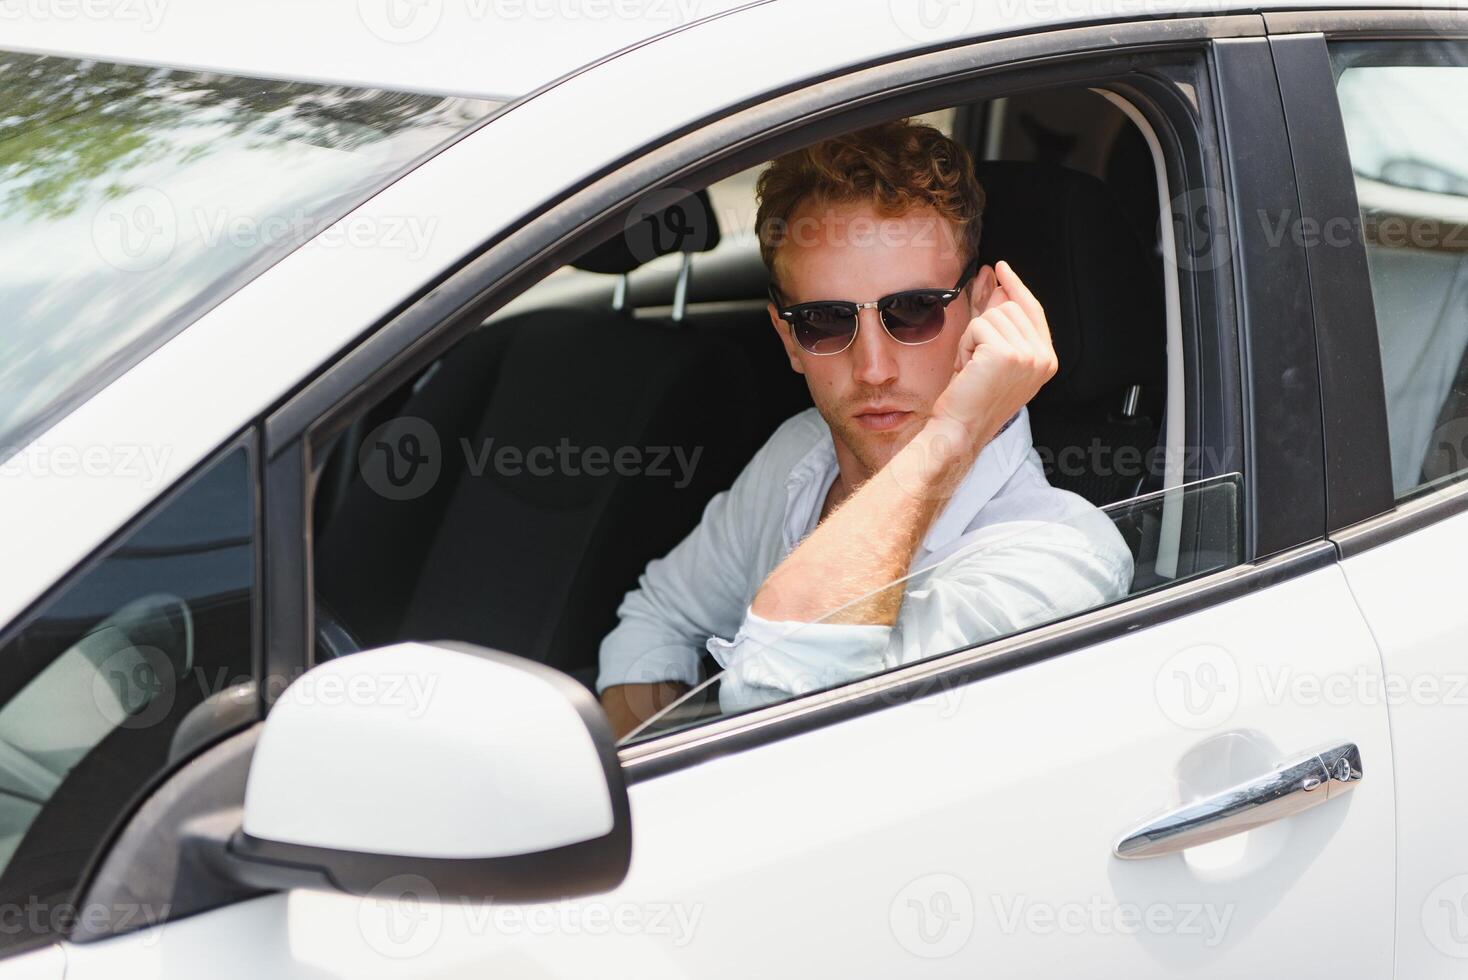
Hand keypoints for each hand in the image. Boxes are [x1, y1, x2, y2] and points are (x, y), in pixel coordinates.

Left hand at [928, 260, 1056, 449]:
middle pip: (1010, 308)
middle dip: (984, 327)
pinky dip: (966, 344)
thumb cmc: (973, 399)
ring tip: (974, 366)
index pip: (1033, 310)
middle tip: (976, 359)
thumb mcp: (994, 357)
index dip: (1016, 287)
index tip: (1002, 268)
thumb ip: (1001, 324)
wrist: (960, 427)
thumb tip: (999, 288)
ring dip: (973, 338)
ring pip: (993, 315)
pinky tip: (968, 367)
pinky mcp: (1006, 353)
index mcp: (1047, 360)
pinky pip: (978, 326)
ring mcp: (1028, 355)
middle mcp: (1043, 358)